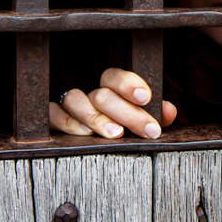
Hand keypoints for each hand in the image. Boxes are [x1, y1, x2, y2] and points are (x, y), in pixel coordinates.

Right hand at [49, 68, 177, 138]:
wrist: (95, 144)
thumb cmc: (123, 129)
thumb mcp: (143, 121)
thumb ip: (156, 115)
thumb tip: (169, 111)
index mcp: (110, 88)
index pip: (116, 77)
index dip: (130, 84)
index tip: (145, 97)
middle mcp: (89, 94)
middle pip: (103, 95)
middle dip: (127, 113)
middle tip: (147, 129)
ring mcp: (69, 105)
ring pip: (75, 100)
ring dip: (96, 117)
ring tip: (116, 133)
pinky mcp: (53, 118)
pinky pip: (53, 114)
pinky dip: (67, 122)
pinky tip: (84, 132)